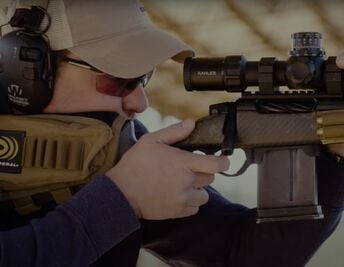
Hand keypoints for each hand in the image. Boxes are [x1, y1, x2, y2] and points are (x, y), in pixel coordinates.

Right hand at [107, 119, 229, 219]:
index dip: (223, 161)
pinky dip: (190, 202)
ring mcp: (183, 199)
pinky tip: (177, 194)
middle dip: (202, 172)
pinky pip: (195, 208)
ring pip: (205, 194)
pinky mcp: (178, 212)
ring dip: (198, 189)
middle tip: (187, 169)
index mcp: (183, 163)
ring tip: (182, 183)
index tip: (221, 160)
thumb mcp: (151, 141)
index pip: (216, 164)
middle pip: (210, 177)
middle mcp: (186, 182)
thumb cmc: (134, 165)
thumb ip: (174, 132)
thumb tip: (191, 123)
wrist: (120, 194)